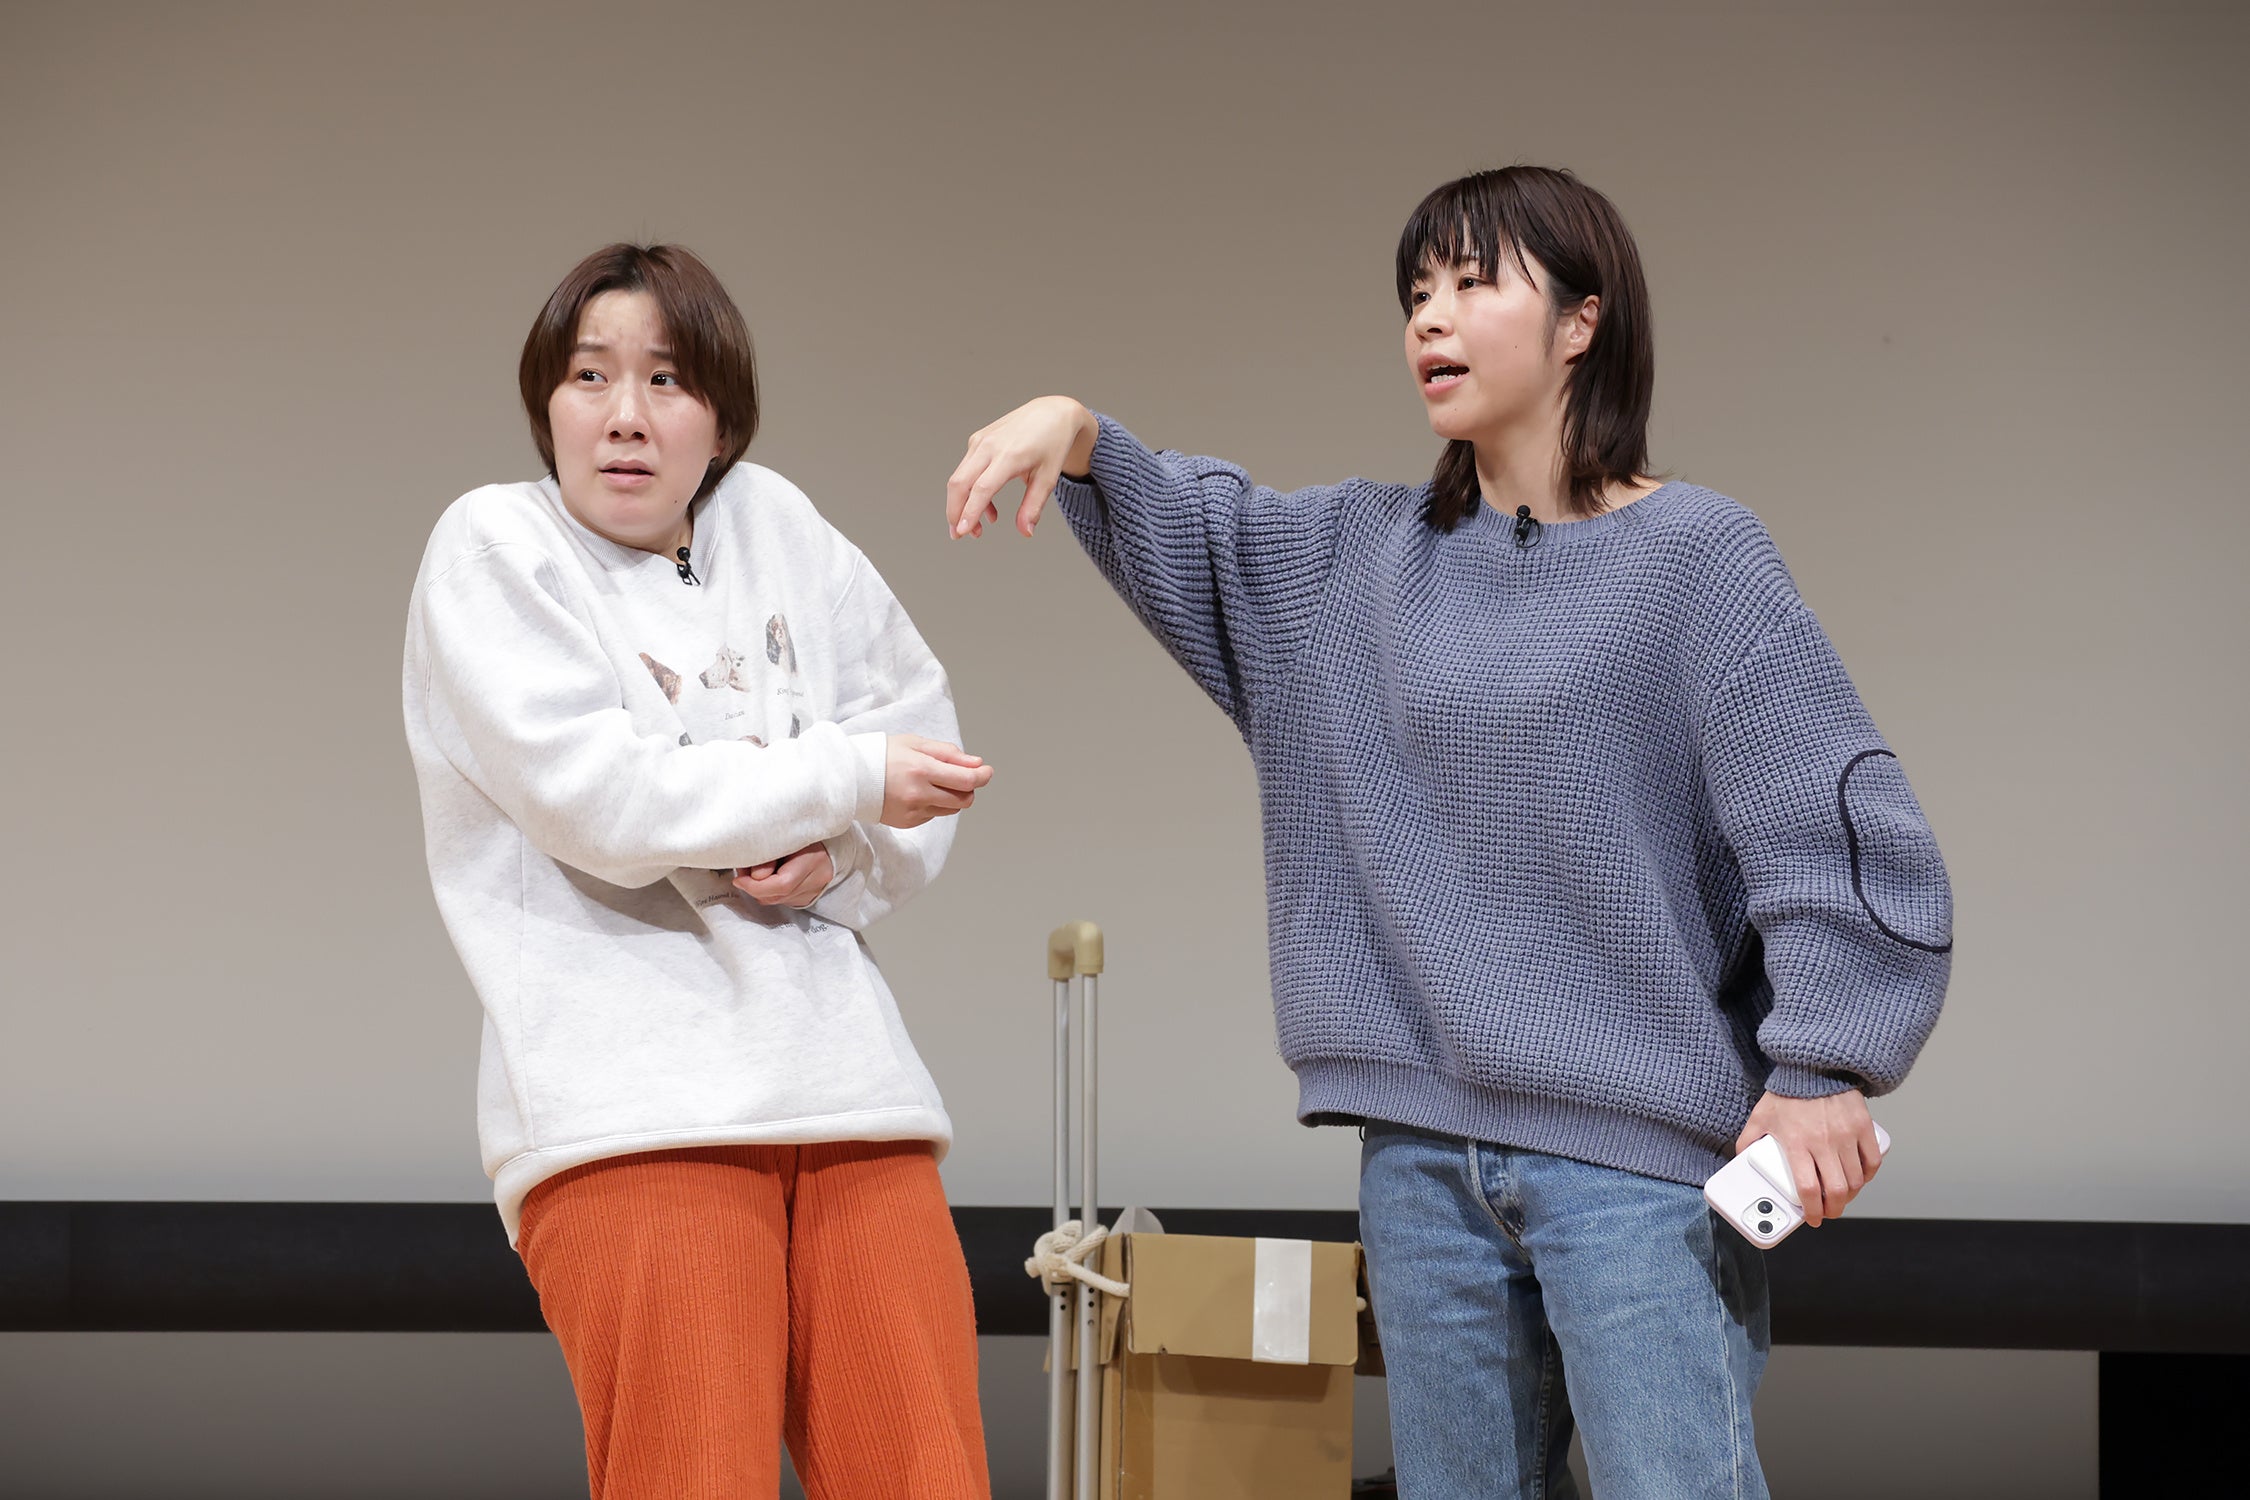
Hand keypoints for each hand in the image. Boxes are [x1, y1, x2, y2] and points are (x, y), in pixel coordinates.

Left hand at [732, 843, 834, 908]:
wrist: (829, 842)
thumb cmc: (804, 835)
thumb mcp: (786, 837)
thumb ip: (769, 855)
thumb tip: (753, 875)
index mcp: (813, 861)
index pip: (782, 884)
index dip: (756, 885)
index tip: (739, 878)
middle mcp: (816, 881)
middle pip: (777, 895)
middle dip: (753, 887)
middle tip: (742, 873)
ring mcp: (813, 892)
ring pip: (777, 900)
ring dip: (759, 891)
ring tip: (752, 873)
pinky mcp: (808, 898)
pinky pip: (782, 900)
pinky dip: (770, 892)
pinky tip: (768, 878)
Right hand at [882, 733, 994, 827]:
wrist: (850, 777)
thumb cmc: (882, 755)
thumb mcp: (915, 743)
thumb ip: (948, 753)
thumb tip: (976, 764)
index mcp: (921, 770)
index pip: (966, 780)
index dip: (983, 776)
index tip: (987, 771)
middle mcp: (919, 794)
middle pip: (964, 799)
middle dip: (969, 788)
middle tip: (961, 777)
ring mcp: (913, 811)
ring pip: (952, 809)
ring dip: (953, 797)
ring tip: (936, 782)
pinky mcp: (908, 822)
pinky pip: (934, 814)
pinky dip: (935, 804)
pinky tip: (918, 792)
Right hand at [946, 396, 1098, 539]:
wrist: (1052, 413)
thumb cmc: (1053, 444)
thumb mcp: (1049, 478)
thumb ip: (1034, 506)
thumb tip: (1025, 532)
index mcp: (1010, 455)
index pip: (982, 488)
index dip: (970, 511)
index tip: (963, 531)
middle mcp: (990, 446)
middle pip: (960, 483)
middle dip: (955, 512)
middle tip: (959, 536)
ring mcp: (981, 441)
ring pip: (959, 477)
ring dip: (961, 505)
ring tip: (978, 529)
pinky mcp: (978, 440)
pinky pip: (967, 469)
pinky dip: (970, 491)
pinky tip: (988, 509)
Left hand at [1735, 1089, 1882, 1227]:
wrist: (1813, 1065)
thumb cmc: (1787, 1091)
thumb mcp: (1760, 1117)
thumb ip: (1748, 1140)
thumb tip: (1740, 1160)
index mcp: (1797, 1143)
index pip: (1808, 1189)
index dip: (1811, 1211)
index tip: (1811, 1219)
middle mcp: (1824, 1142)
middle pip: (1836, 1191)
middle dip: (1833, 1210)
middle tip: (1827, 1212)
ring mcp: (1846, 1135)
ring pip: (1856, 1180)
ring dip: (1850, 1196)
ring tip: (1841, 1197)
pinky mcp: (1863, 1127)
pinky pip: (1872, 1160)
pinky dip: (1868, 1175)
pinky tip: (1859, 1179)